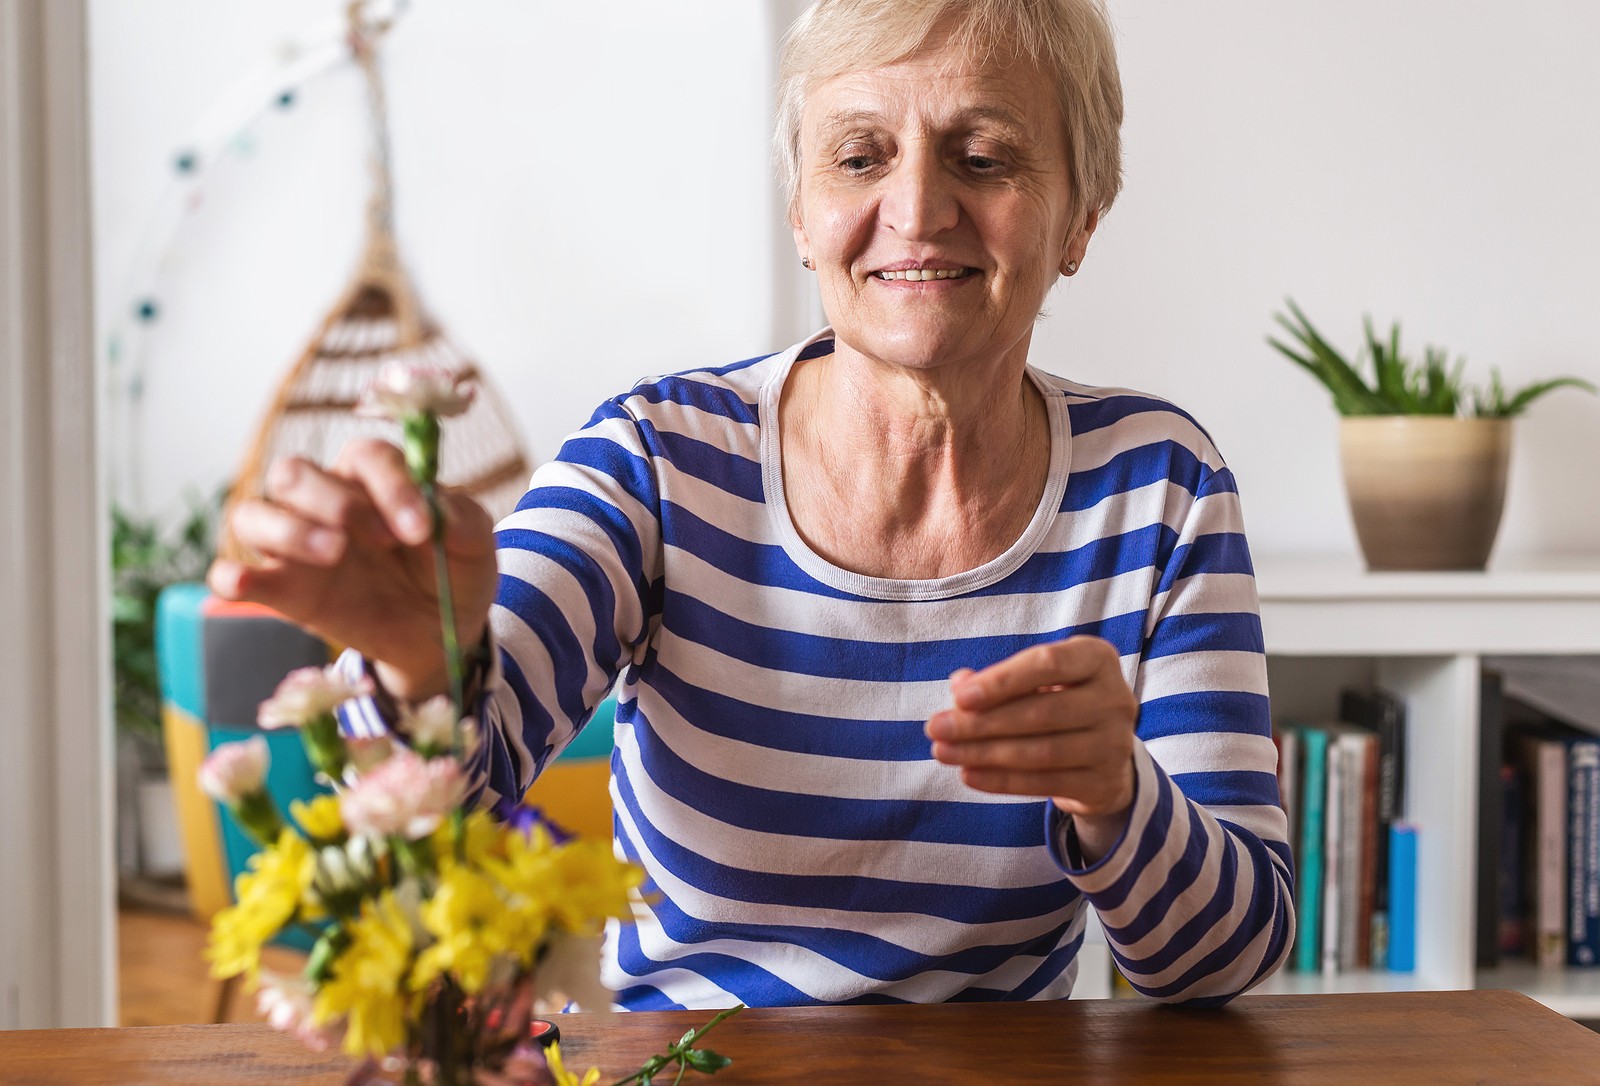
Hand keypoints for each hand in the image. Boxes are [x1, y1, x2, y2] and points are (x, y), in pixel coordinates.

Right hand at [208, 439, 497, 702]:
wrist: (443, 632)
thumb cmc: (454, 571)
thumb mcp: (474, 544)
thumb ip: (461, 519)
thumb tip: (435, 510)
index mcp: (374, 478)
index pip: (365, 457)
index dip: (391, 485)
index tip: (421, 530)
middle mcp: (327, 502)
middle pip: (295, 472)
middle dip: (334, 501)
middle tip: (380, 541)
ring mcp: (298, 546)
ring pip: (253, 513)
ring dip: (287, 529)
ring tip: (333, 555)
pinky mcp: (282, 590)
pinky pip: (230, 573)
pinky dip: (230, 575)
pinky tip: (246, 581)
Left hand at [925, 635, 1137, 861]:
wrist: (1102, 752)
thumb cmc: (1057, 699)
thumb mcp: (1034, 680)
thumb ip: (997, 680)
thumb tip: (959, 686)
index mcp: (1097, 658)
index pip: (1047, 664)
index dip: (1002, 680)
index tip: (959, 697)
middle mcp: (1115, 698)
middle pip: (1041, 712)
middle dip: (981, 722)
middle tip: (935, 728)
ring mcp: (1114, 744)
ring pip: (1041, 751)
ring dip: (984, 753)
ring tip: (944, 752)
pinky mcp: (1104, 782)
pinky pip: (1045, 783)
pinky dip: (1002, 781)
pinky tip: (969, 774)